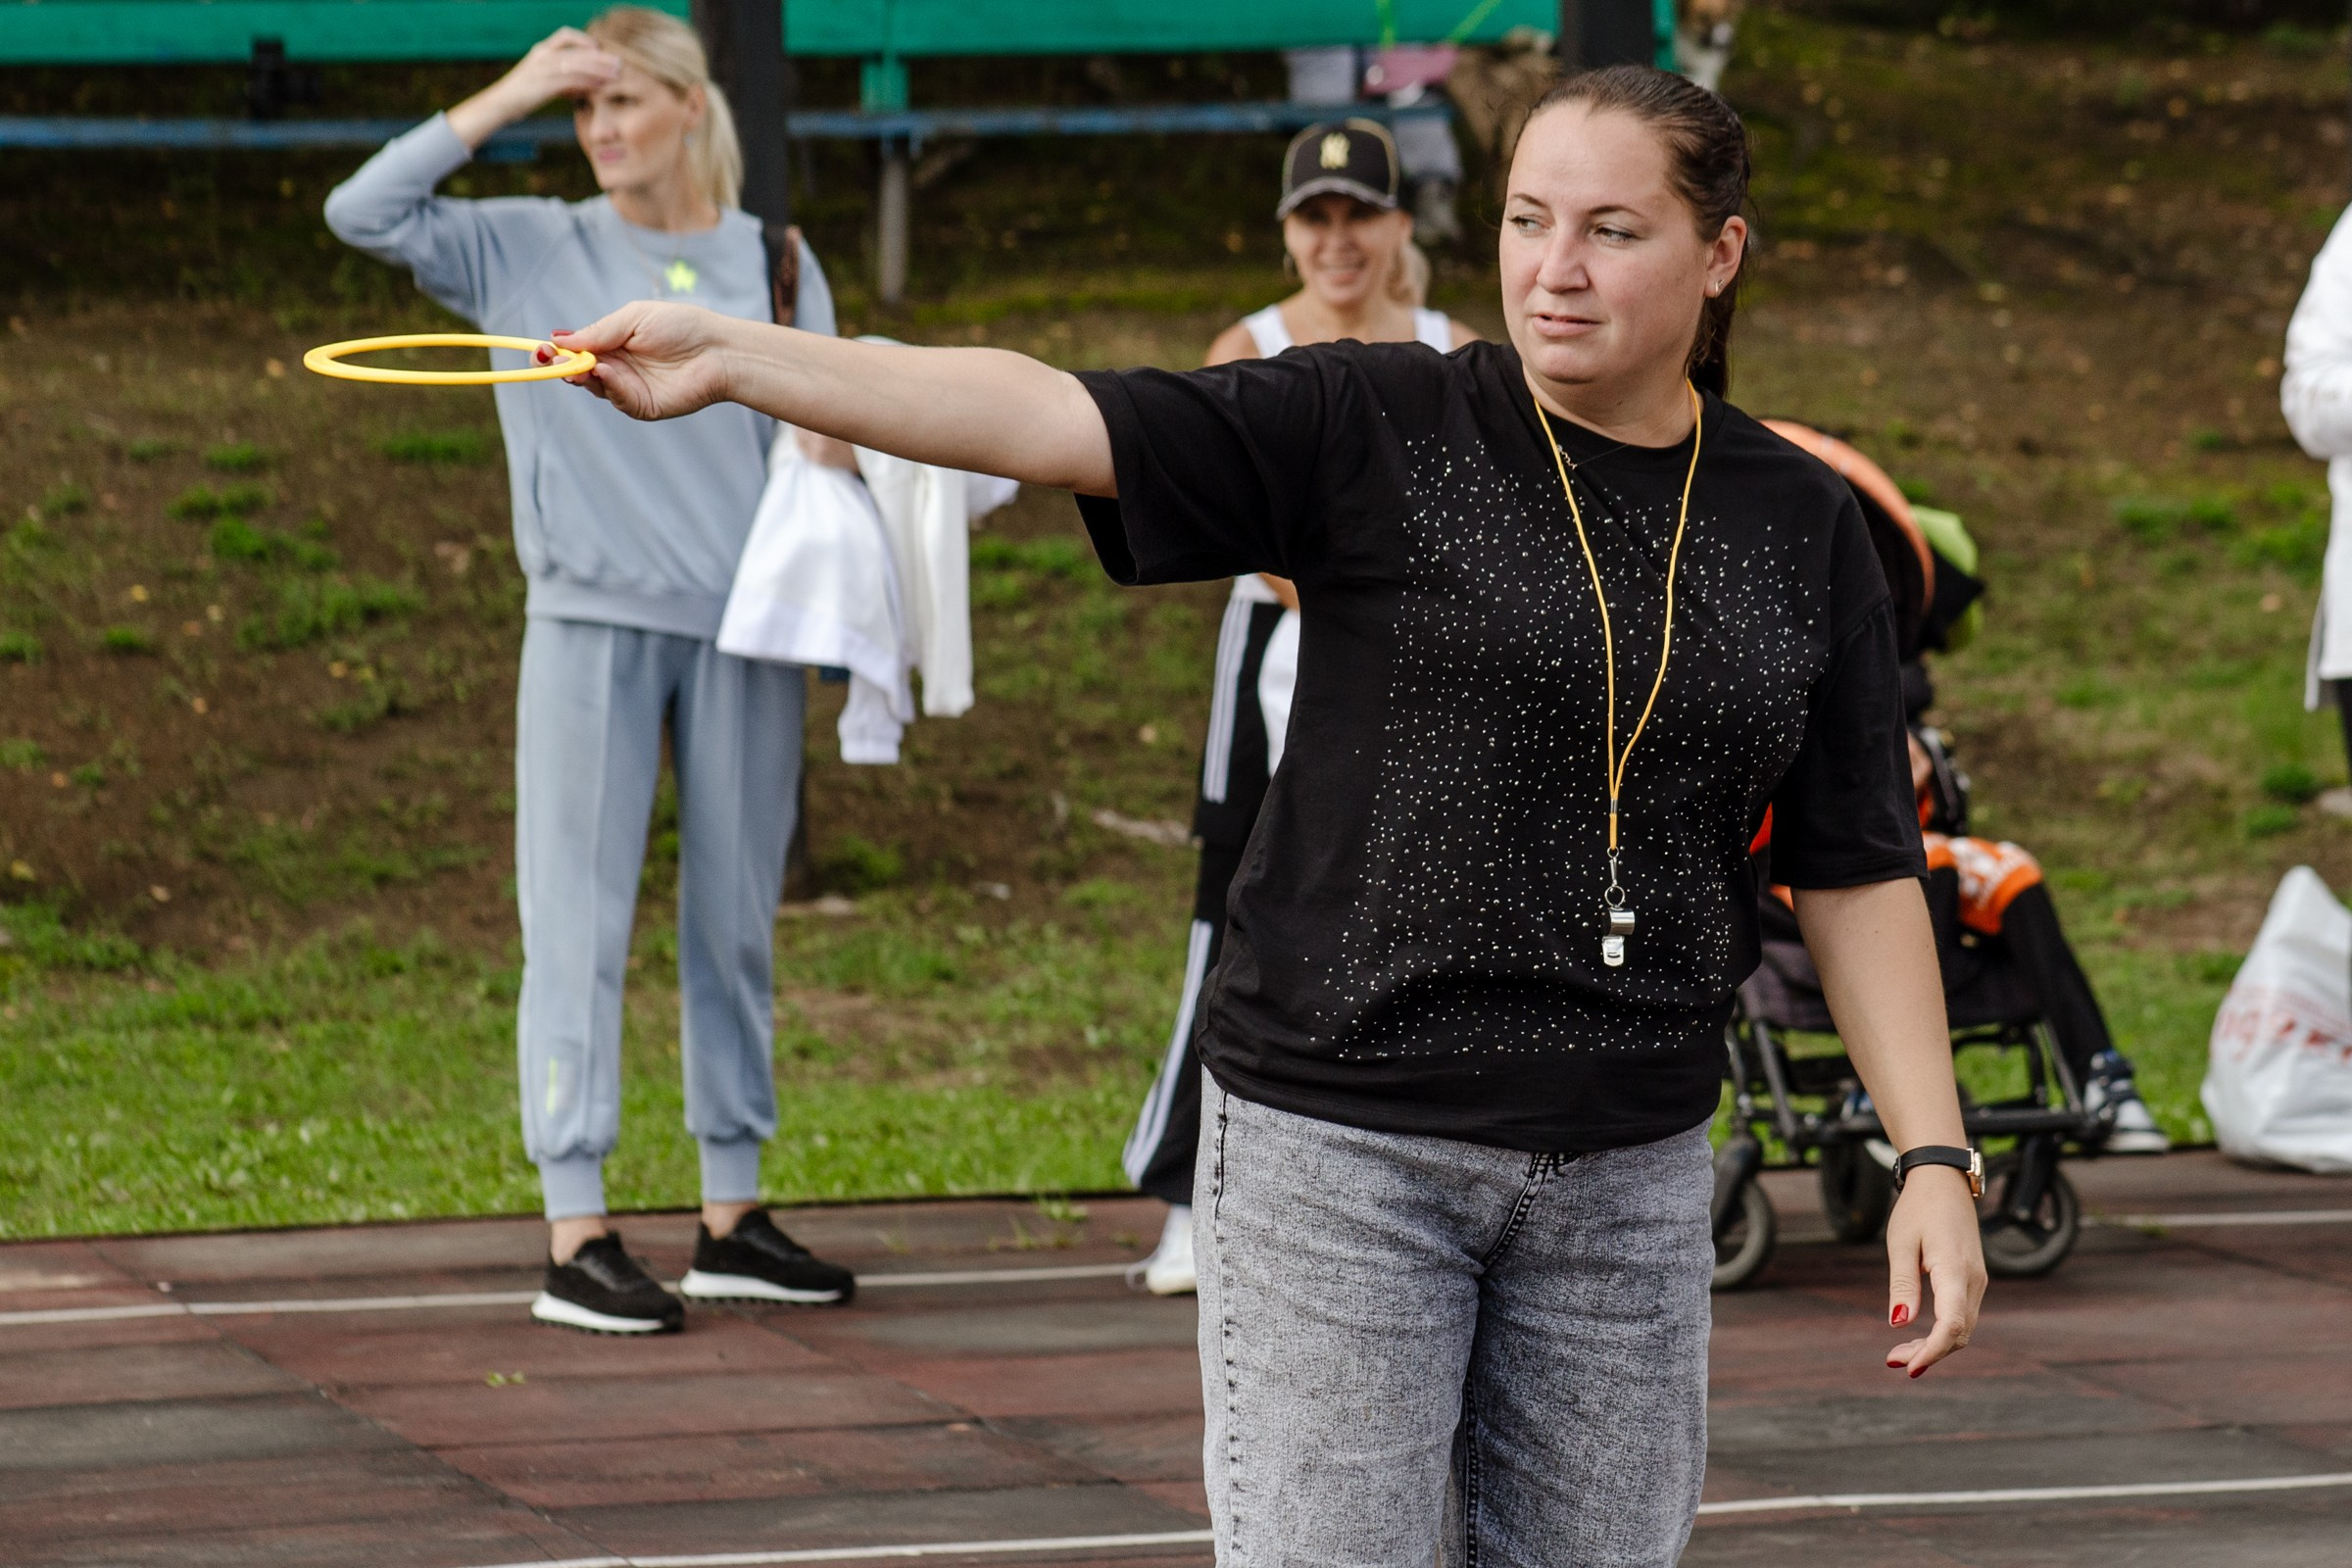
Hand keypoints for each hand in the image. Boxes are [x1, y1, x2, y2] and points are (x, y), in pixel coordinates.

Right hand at [449, 28, 618, 145]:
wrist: (500, 104)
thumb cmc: (523, 95)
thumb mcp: (543, 80)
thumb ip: (564, 79)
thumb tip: (586, 85)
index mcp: (541, 50)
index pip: (565, 35)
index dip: (584, 39)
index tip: (599, 48)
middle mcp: (542, 55)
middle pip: (577, 51)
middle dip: (600, 57)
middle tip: (619, 63)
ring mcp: (542, 69)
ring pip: (577, 64)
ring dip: (599, 69)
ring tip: (616, 75)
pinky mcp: (544, 85)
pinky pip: (571, 81)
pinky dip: (588, 83)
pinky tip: (600, 86)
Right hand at [548, 302, 735, 420]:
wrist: (719, 350)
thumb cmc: (682, 327)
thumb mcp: (634, 319)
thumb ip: (599, 331)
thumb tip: (560, 339)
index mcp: (612, 344)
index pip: (575, 351)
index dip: (555, 352)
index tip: (540, 348)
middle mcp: (617, 367)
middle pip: (577, 372)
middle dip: (559, 366)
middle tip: (548, 359)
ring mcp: (629, 388)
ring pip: (593, 387)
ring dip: (581, 376)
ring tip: (578, 364)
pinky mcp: (644, 406)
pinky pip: (618, 399)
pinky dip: (609, 387)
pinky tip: (606, 372)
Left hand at [1883, 1165, 1986, 1377]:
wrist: (1944, 1182)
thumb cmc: (1918, 1209)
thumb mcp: (1901, 1244)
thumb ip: (1902, 1284)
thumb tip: (1899, 1324)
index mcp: (1955, 1270)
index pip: (1952, 1324)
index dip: (1933, 1350)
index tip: (1908, 1367)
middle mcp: (1973, 1281)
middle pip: (1959, 1333)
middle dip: (1928, 1353)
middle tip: (1892, 1361)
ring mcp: (1977, 1282)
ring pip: (1962, 1328)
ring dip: (1934, 1345)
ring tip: (1898, 1354)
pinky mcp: (1972, 1281)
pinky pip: (1962, 1316)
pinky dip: (1942, 1331)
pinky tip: (1918, 1336)